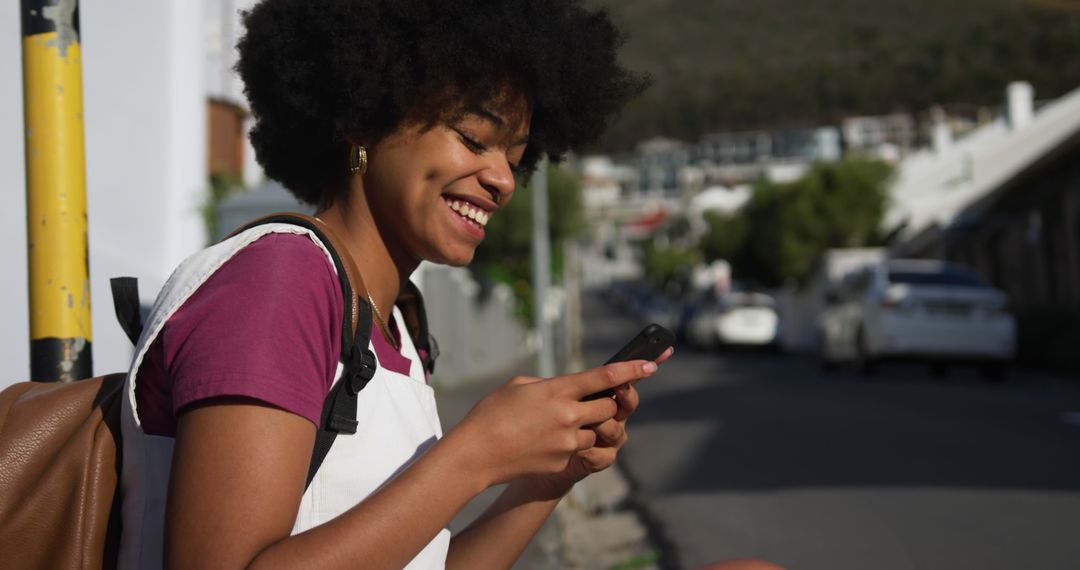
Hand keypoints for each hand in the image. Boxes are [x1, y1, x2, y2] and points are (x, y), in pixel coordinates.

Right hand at [447, 358, 662, 489]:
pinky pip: (578, 449)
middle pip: (609, 407)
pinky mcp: (564, 461)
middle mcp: (568, 415)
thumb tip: (565, 390)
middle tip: (590, 403)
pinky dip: (567, 444)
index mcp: (558, 390)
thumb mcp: (519, 386)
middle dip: (605, 404)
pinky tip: (541, 443)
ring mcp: (568, 441)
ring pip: (596, 431)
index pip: (605, 376)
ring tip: (553, 426)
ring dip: (585, 426)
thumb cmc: (491, 414)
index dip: (632, 369)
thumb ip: (549, 385)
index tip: (651, 365)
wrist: (476, 454)